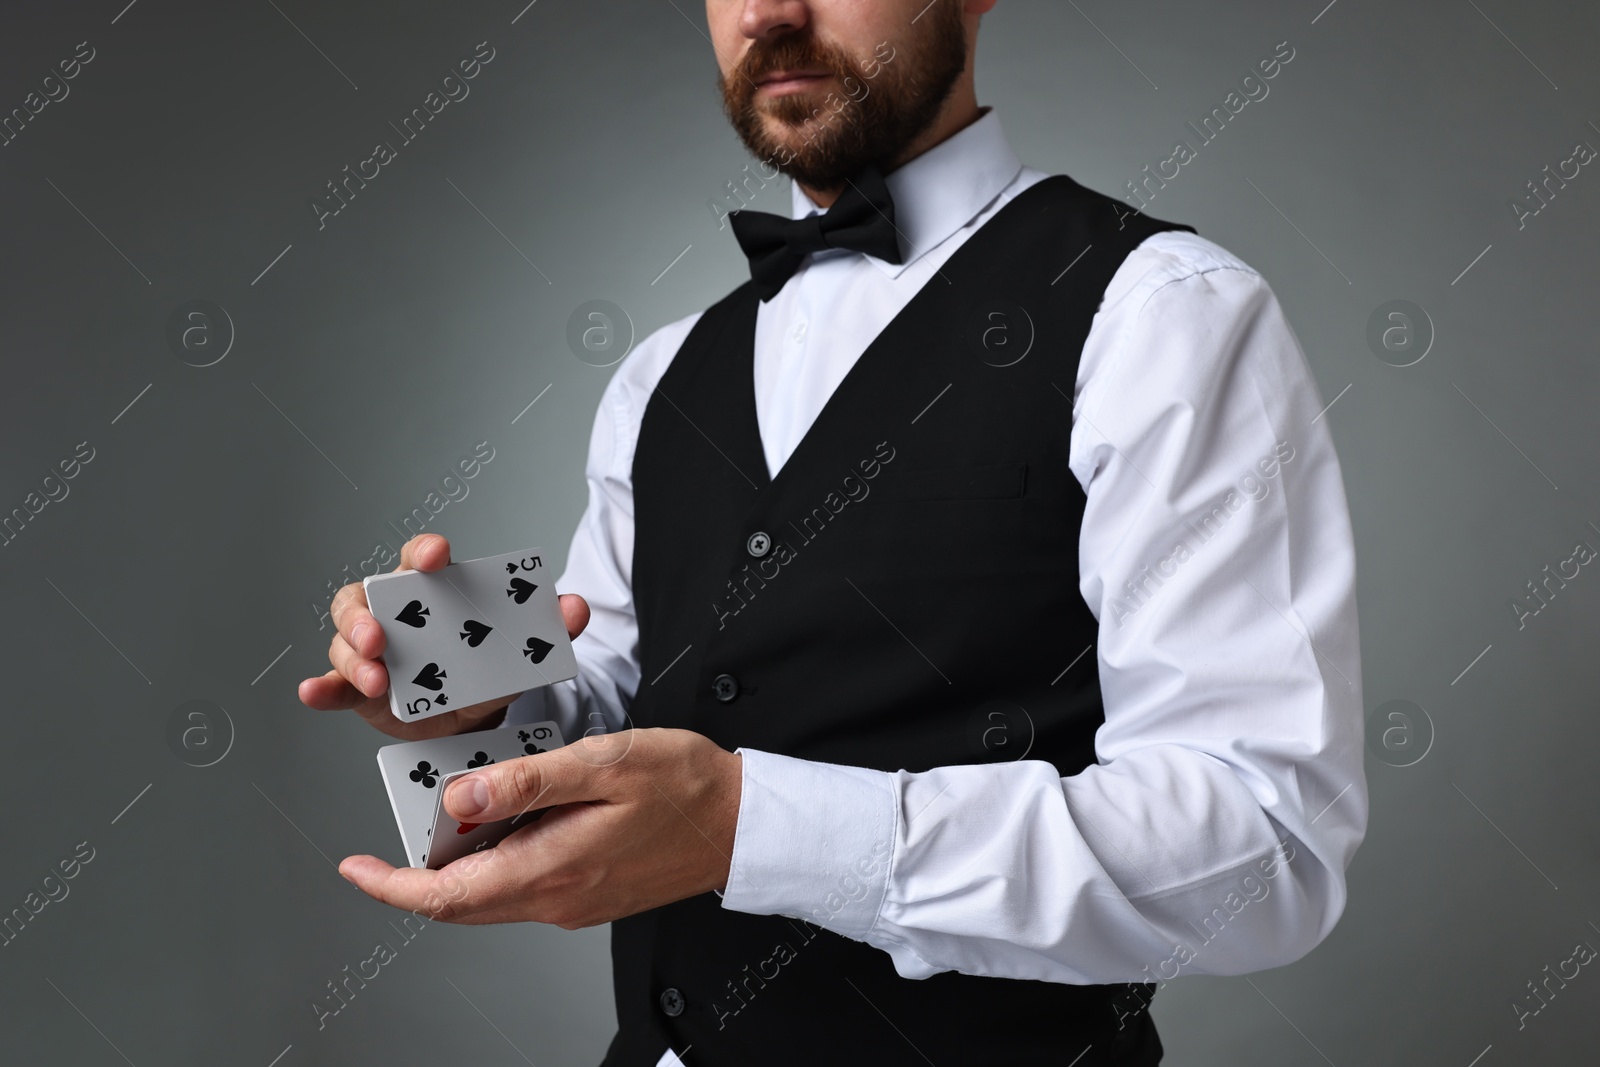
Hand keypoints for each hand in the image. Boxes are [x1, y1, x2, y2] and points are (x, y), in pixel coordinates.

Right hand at [296, 532, 591, 739]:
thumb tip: (576, 607)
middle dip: (368, 614)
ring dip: (352, 657)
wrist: (472, 721)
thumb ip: (549, 628)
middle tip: (381, 637)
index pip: (420, 560)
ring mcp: (371, 651)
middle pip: (366, 598)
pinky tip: (313, 693)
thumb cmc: (487, 672)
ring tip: (373, 677)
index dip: (425, 552)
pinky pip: (332, 684)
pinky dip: (321, 688)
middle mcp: (393, 615)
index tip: (438, 556)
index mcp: (432, 594)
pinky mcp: (357, 688)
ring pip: (344, 641)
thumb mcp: (520, 652)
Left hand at [338, 728, 742, 927]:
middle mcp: (556, 898)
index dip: (391, 885)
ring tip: (455, 809)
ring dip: (460, 864)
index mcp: (551, 868)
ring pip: (490, 895)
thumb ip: (529, 780)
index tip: (355, 867)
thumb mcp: (605, 763)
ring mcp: (573, 902)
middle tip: (394, 829)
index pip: (447, 896)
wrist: (743, 823)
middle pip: (461, 903)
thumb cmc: (685, 786)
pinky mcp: (588, 894)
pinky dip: (497, 859)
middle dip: (416, 874)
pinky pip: (523, 885)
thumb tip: (461, 795)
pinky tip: (506, 818)